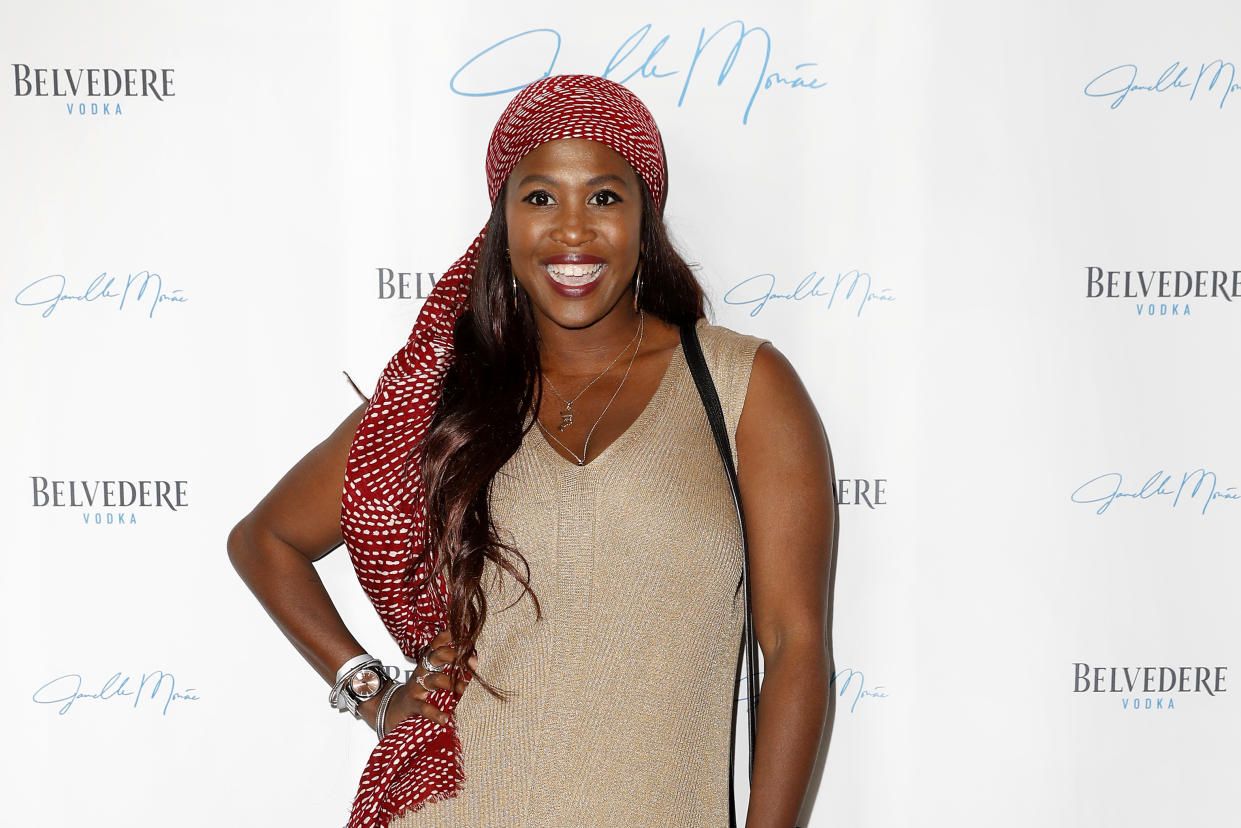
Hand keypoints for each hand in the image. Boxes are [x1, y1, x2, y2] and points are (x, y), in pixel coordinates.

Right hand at [360, 629, 476, 733]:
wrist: (391, 708)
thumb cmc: (418, 691)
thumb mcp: (431, 675)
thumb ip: (449, 668)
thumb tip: (475, 662)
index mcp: (428, 662)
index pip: (439, 644)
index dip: (451, 636)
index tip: (467, 633)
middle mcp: (423, 671)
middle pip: (438, 655)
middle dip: (456, 656)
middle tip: (474, 663)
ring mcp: (416, 687)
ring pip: (436, 680)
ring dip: (454, 684)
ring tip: (467, 691)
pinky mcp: (412, 704)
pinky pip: (424, 708)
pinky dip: (436, 714)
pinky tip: (446, 718)